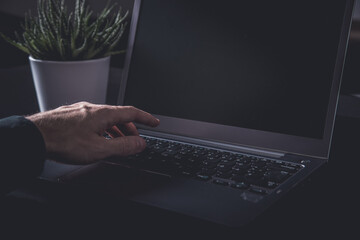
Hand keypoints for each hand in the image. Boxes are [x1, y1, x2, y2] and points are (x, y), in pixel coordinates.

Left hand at [26, 102, 159, 164]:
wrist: (34, 136)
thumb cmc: (63, 141)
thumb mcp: (99, 149)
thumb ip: (123, 147)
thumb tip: (140, 144)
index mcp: (103, 113)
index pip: (131, 112)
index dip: (146, 118)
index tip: (154, 122)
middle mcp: (92, 108)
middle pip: (119, 115)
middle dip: (130, 128)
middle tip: (135, 140)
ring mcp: (80, 110)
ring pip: (105, 118)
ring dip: (116, 130)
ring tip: (117, 143)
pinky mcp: (71, 115)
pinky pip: (93, 120)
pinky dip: (102, 129)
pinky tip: (97, 138)